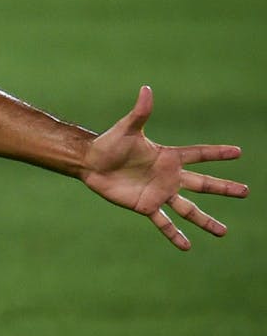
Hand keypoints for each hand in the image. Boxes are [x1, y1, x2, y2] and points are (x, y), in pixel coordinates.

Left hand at [82, 86, 247, 249]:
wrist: (91, 163)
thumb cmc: (109, 143)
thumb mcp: (127, 128)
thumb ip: (141, 112)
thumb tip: (147, 89)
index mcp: (168, 157)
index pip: (199, 154)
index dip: (217, 153)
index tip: (238, 152)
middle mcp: (168, 177)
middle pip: (202, 184)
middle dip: (223, 188)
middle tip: (245, 191)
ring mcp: (159, 193)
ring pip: (188, 209)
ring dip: (205, 220)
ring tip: (223, 232)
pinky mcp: (146, 206)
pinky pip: (163, 223)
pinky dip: (174, 234)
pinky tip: (187, 246)